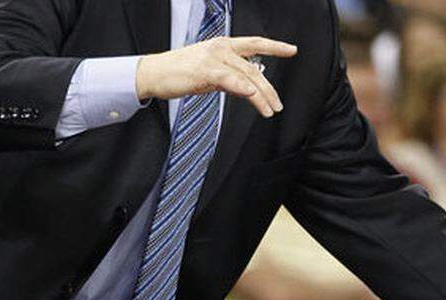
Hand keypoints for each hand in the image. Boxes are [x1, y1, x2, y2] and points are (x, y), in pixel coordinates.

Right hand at [135, 36, 296, 116]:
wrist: (154, 73)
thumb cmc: (179, 73)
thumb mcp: (209, 73)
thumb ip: (229, 78)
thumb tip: (248, 89)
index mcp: (223, 45)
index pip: (254, 43)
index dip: (274, 46)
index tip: (291, 50)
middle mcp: (221, 48)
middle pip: (253, 67)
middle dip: (268, 88)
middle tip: (277, 104)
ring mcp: (213, 58)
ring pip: (245, 76)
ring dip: (260, 96)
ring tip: (269, 110)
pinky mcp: (204, 71)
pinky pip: (229, 80)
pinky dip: (243, 88)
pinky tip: (252, 97)